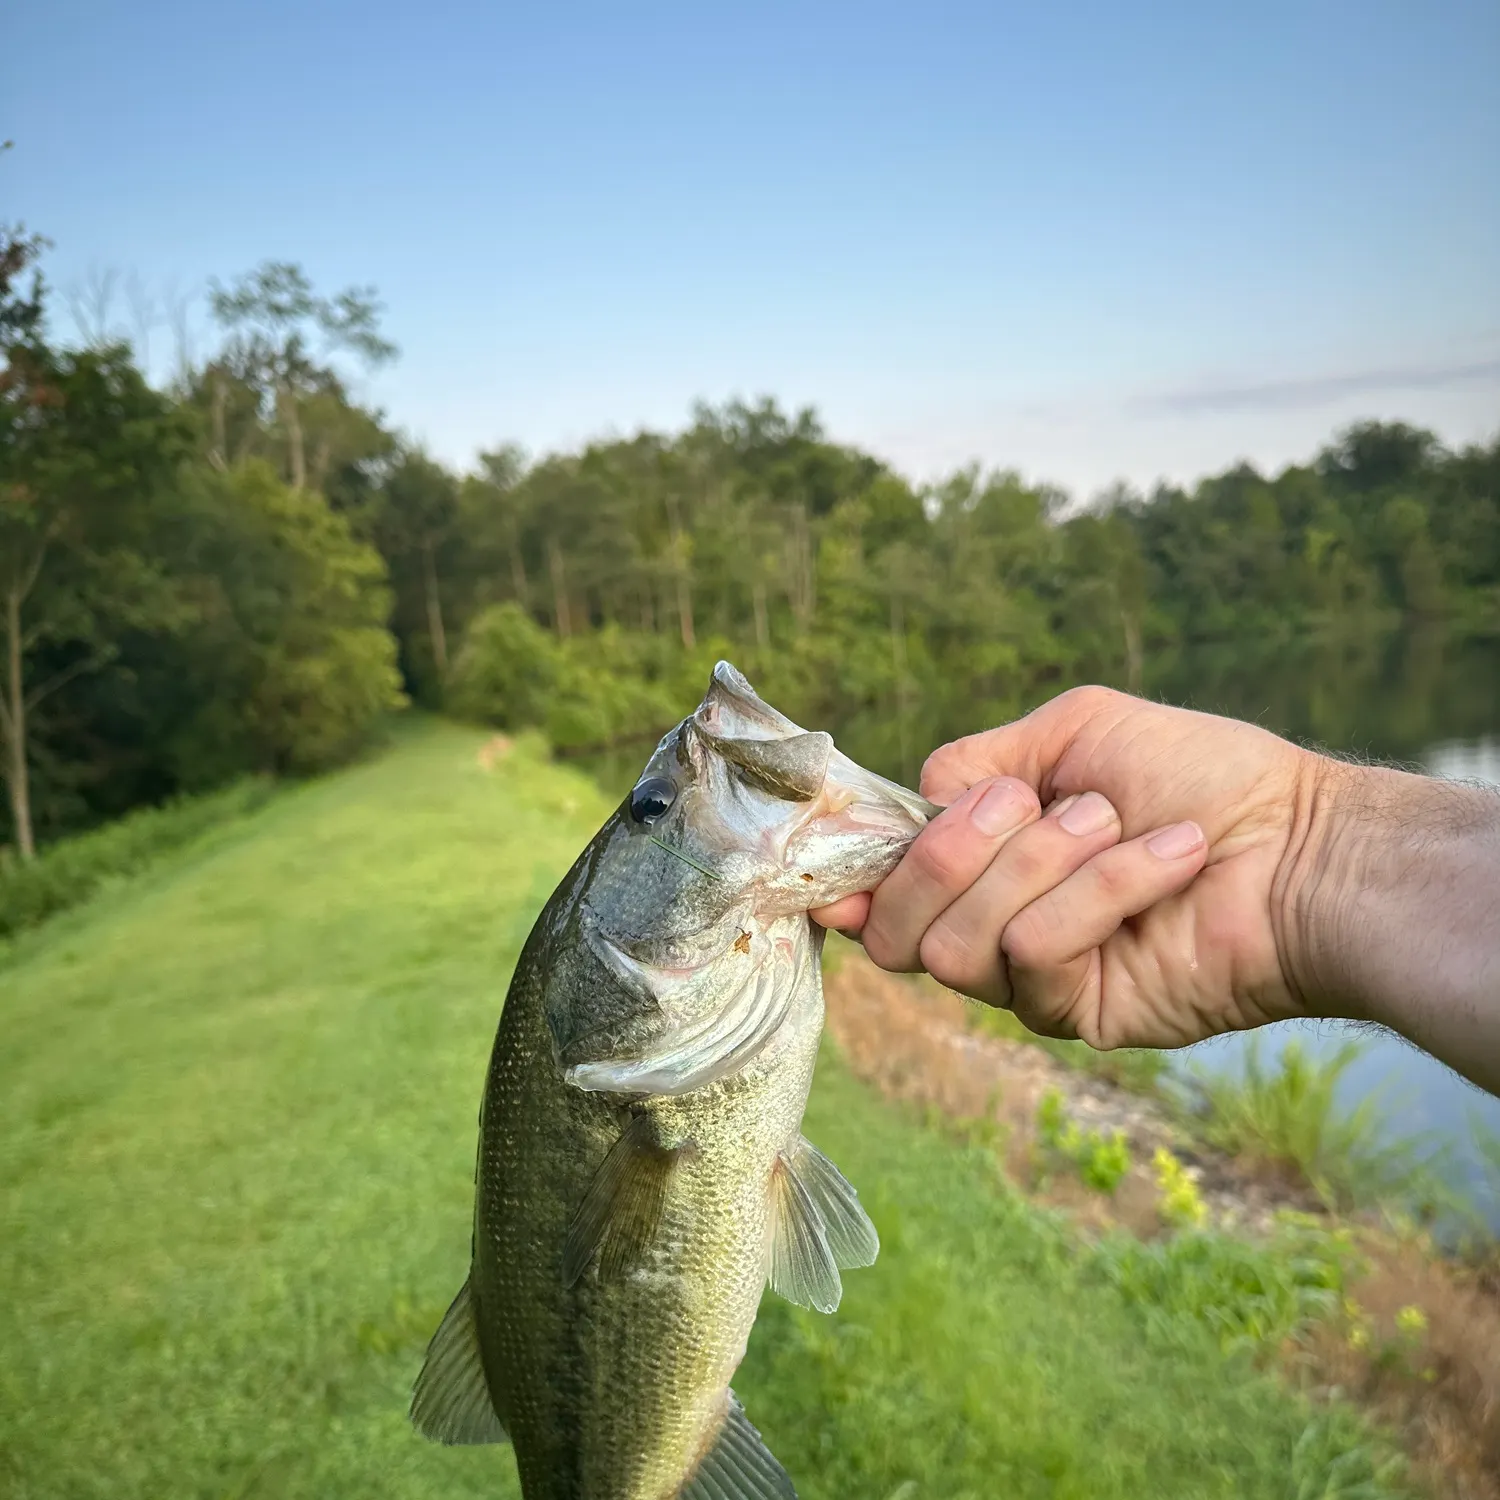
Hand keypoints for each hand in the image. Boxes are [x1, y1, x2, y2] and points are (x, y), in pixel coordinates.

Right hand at [813, 686, 1321, 1050]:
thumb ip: (975, 762)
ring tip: (1119, 826)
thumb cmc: (1199, 774)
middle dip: (952, 852)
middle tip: (1037, 806)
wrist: (1298, 840)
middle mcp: (993, 922)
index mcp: (983, 860)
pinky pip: (1034, 957)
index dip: (850, 880)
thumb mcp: (1073, 730)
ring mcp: (1031, 974)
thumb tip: (909, 805)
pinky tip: (1169, 862)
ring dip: (1041, 865)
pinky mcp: (1077, 1012)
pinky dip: (1103, 894)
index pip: (882, 892)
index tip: (835, 866)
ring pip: (956, 946)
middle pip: (896, 928)